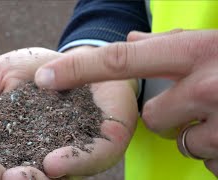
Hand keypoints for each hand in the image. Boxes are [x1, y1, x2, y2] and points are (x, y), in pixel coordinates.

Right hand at [0, 47, 137, 179]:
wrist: (79, 59)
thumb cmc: (34, 70)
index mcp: (4, 144)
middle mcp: (32, 157)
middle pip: (6, 176)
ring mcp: (66, 156)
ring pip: (46, 179)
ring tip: (13, 177)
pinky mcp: (98, 148)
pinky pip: (88, 160)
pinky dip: (72, 163)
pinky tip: (52, 162)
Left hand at [34, 30, 217, 175]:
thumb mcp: (209, 42)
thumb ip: (165, 45)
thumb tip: (127, 44)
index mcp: (195, 52)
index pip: (119, 61)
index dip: (77, 69)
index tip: (44, 77)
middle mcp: (207, 87)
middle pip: (152, 116)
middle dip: (169, 114)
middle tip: (201, 101)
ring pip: (181, 141)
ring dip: (196, 133)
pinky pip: (207, 160)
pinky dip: (216, 150)